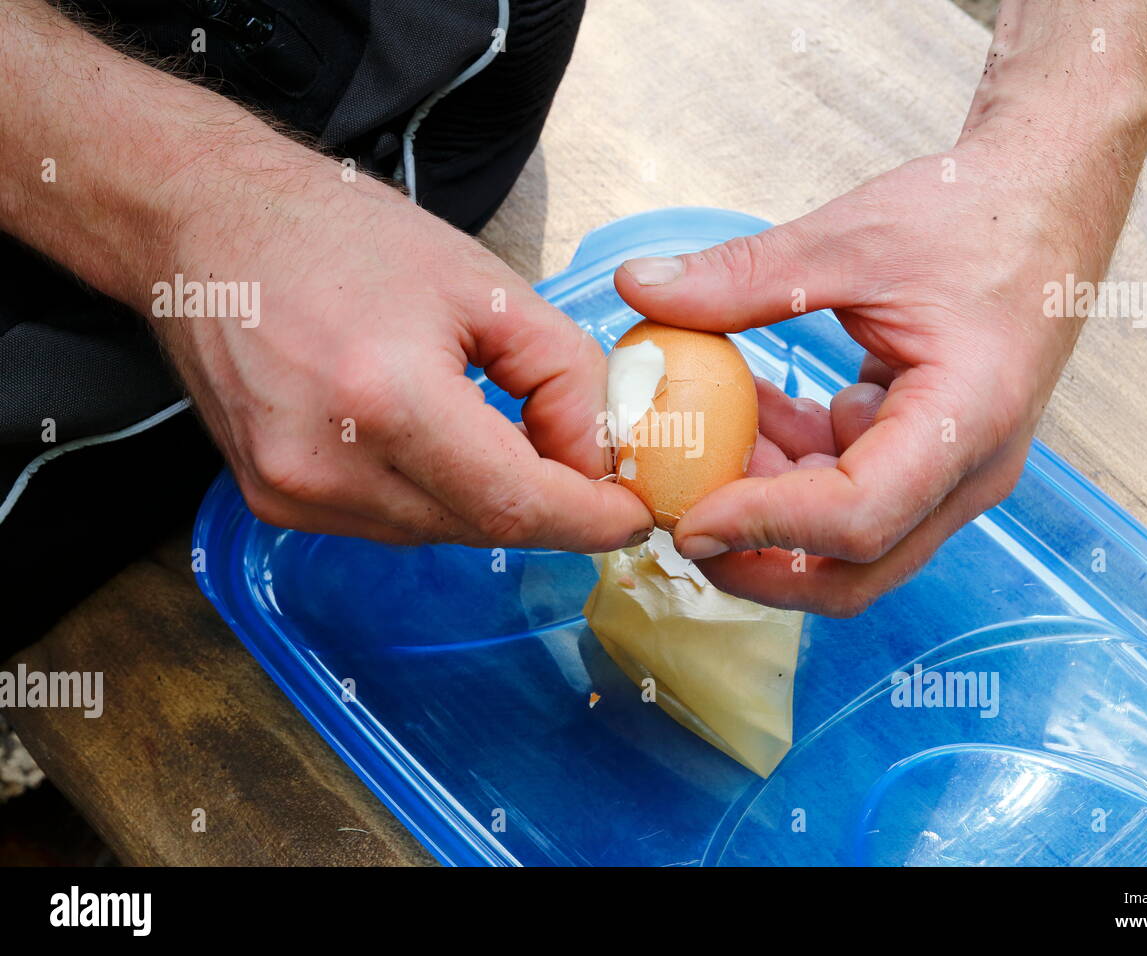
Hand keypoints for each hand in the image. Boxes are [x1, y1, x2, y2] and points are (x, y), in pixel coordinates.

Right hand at [155, 158, 652, 550]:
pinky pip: (391, 522)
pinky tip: (438, 439)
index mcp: (384, 400)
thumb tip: (603, 456)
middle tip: (584, 460)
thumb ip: (567, 375)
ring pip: (439, 531)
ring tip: (502, 429)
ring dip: (489, 498)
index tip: (636, 516)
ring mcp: (291, 493)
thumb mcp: (483, 285)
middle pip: (482, 525)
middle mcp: (326, 466)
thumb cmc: (340, 236)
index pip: (516, 505)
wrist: (208, 226)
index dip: (589, 521)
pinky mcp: (273, 502)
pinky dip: (436, 495)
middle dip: (548, 504)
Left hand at [614, 136, 1132, 614]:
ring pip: (844, 538)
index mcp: (967, 419)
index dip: (765, 528)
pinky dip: (788, 465)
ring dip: (764, 505)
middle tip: (674, 525)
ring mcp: (949, 469)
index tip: (686, 519)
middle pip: (856, 568)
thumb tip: (637, 287)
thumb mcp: (851, 238)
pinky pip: (847, 488)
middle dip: (758, 562)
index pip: (858, 518)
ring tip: (695, 444)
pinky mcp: (925, 454)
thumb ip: (743, 274)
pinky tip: (744, 413)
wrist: (1046, 199)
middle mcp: (966, 469)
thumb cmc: (975, 214)